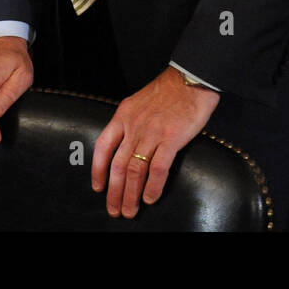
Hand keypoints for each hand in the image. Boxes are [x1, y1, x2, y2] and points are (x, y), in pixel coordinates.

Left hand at [91, 66, 219, 218]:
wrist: (191, 77)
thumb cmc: (169, 89)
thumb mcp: (140, 101)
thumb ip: (132, 121)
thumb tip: (129, 142)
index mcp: (124, 115)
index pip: (103, 147)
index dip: (97, 170)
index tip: (98, 187)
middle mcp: (134, 126)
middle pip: (117, 165)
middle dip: (114, 192)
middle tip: (114, 210)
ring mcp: (152, 133)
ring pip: (134, 170)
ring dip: (130, 195)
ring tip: (130, 210)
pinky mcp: (171, 138)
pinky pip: (158, 168)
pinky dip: (153, 186)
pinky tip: (150, 198)